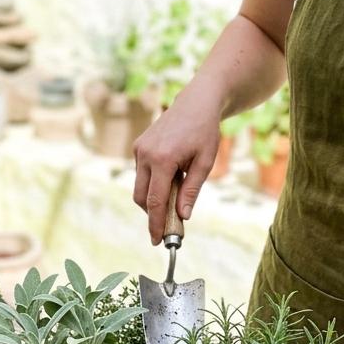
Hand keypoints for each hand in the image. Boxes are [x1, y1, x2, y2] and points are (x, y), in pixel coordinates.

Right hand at [133, 92, 221, 242]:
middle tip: (168, 225)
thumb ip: (192, 190)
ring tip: (175, 196)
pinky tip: (171, 177)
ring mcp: (139, 149)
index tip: (158, 240)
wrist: (196, 103)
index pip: (155, 201)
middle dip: (152, 214)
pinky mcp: (138, 146)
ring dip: (153, 198)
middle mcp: (145, 154)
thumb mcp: (204, 162)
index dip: (155, 223)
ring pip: (140, 186)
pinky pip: (141, 173)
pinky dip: (153, 183)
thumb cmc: (205, 131)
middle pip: (142, 197)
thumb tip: (183, 216)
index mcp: (163, 159)